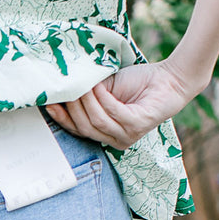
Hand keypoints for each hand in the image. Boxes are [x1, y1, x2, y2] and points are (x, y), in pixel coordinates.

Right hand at [45, 59, 205, 150]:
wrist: (170, 79)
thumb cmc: (139, 83)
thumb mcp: (107, 89)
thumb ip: (88, 94)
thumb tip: (64, 87)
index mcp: (108, 134)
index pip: (79, 130)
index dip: (63, 118)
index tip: (49, 103)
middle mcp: (117, 140)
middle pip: (85, 127)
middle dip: (73, 107)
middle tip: (67, 87)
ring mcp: (128, 135)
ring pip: (97, 121)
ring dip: (87, 101)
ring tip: (83, 84)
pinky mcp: (138, 125)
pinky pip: (113, 113)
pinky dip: (103, 99)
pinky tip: (98, 86)